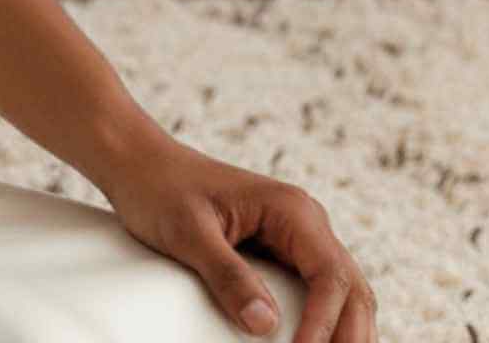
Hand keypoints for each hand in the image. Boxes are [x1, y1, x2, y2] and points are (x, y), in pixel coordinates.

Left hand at [96, 139, 376, 341]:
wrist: (136, 162)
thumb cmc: (158, 188)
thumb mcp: (188, 232)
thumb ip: (228, 275)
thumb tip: (267, 325)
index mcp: (291, 210)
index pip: (332, 277)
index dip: (325, 324)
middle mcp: (305, 223)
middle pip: (352, 291)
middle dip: (349, 338)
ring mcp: (296, 238)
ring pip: (343, 295)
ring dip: (343, 334)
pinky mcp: (281, 253)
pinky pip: (317, 294)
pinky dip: (324, 325)